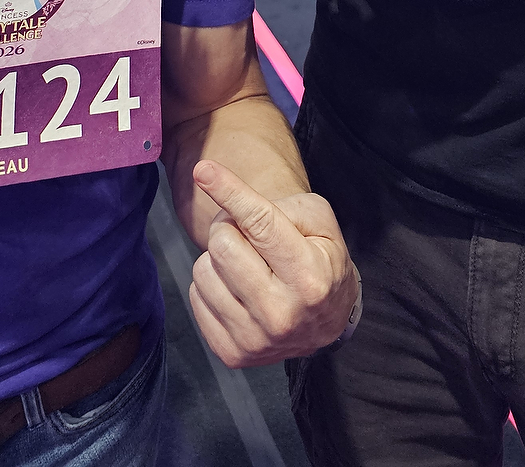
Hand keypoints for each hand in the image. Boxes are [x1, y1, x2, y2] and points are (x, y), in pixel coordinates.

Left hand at [189, 159, 357, 366]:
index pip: (260, 224)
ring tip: (246, 264)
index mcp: (309, 277)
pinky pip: (196, 297)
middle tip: (247, 234)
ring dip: (219, 258)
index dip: (230, 191)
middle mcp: (282, 314)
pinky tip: (237, 289)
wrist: (328, 321)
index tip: (203, 169)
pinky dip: (212, 284)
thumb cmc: (321, 259)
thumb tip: (227, 199)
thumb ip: (282, 205)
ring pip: (204, 270)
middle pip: (223, 245)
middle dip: (229, 227)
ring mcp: (256, 339)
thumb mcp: (320, 221)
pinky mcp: (233, 354)